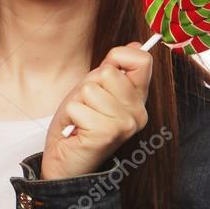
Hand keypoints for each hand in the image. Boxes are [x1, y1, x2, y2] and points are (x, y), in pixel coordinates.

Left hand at [41, 43, 152, 179]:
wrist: (67, 163)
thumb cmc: (80, 125)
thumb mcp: (96, 90)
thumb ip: (114, 70)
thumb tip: (137, 45)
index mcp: (139, 99)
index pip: (142, 60)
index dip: (117, 58)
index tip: (104, 75)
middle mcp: (138, 112)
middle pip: (107, 72)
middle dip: (87, 86)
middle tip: (86, 107)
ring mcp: (125, 124)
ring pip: (90, 89)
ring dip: (76, 103)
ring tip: (80, 119)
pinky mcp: (107, 134)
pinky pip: (78, 106)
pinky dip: (69, 116)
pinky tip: (76, 130)